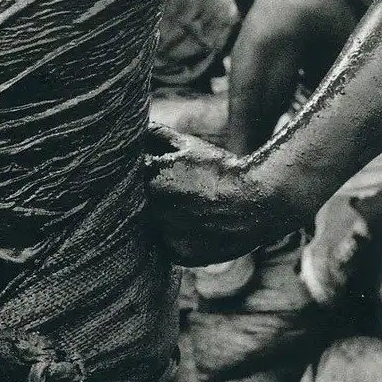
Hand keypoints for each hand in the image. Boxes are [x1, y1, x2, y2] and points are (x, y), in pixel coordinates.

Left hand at [145, 125, 282, 265]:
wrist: (257, 200)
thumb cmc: (220, 169)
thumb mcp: (188, 146)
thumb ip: (157, 135)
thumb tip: (134, 126)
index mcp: (150, 177)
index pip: (124, 178)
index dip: (132, 177)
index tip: (146, 175)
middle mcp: (153, 207)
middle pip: (133, 206)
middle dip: (142, 199)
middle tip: (168, 194)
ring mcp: (165, 234)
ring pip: (147, 228)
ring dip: (156, 220)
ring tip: (181, 210)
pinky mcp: (179, 254)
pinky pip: (166, 246)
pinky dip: (172, 238)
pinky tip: (188, 226)